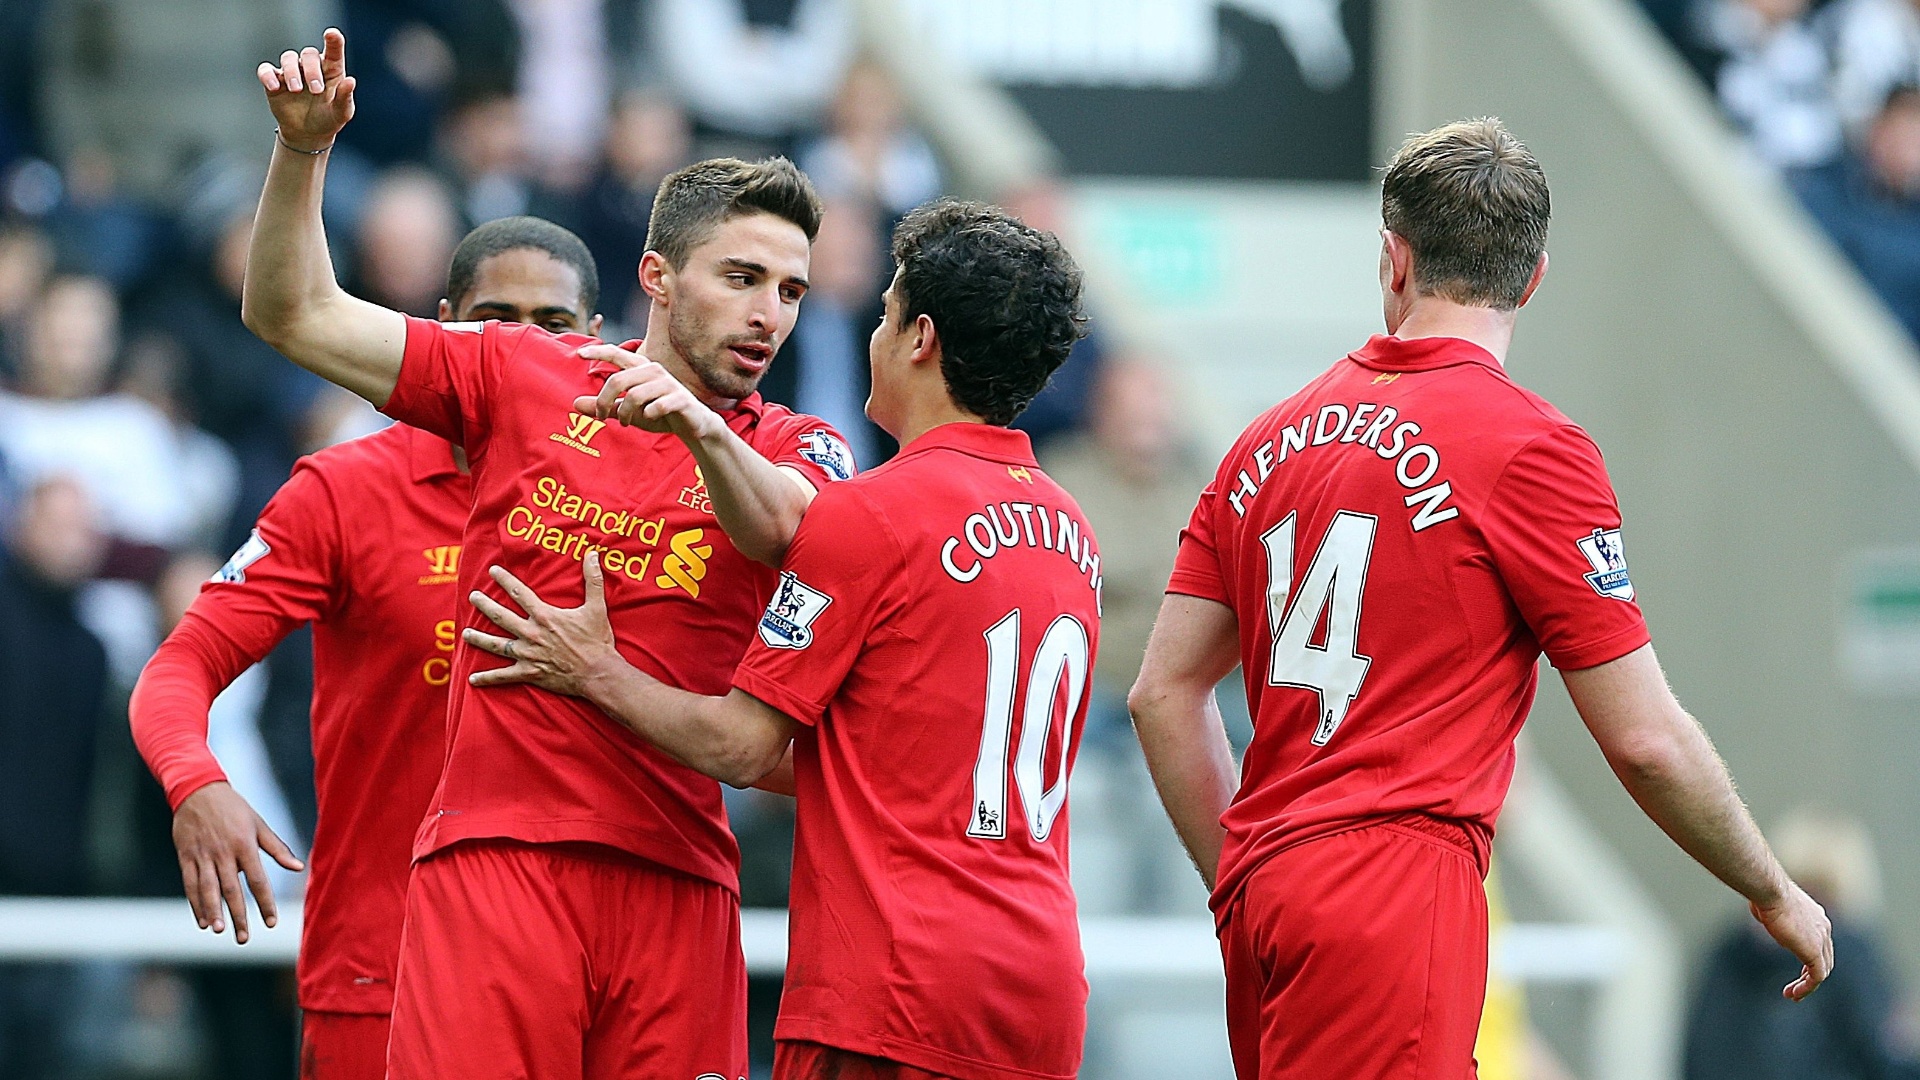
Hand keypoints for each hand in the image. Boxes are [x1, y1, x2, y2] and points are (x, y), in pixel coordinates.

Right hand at [173, 781, 304, 943]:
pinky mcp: (185, 857)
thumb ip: (277, 848)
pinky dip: (195, 903)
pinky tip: (202, 920)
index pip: (258, 880)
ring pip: (208, 889)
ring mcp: (202, 856)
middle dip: (238, 915)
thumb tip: (299, 868)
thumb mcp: (259, 824)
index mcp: (245, 845)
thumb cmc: (235, 808)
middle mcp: (223, 853)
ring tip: (219, 931)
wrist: (198, 790)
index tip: (271, 922)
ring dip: (213, 911)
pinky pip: (190, 884)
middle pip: (232, 889)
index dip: (265, 902)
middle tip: (244, 938)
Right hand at [257, 27, 355, 152]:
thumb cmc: (329, 119)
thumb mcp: (341, 113)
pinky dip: (267, 75)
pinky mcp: (275, 81)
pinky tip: (273, 86)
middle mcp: (312, 66)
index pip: (333, 49)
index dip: (333, 40)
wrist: (309, 134)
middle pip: (309, 54)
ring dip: (292, 71)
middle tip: (316, 90)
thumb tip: (351, 81)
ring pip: (288, 57)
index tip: (331, 34)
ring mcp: (292, 72)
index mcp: (332, 69)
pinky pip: (266, 70)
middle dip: (312, 70)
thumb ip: (345, 97)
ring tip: (296, 90)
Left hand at [465, 554, 621, 696]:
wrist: (597, 672)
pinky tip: (472, 679)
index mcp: (545, 616)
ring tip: (464, 634)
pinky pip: (503, 676)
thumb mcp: (596, 607)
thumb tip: (592, 554)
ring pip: (496, 645)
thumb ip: (593, 580)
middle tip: (472, 597)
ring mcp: (527, 654)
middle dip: (484, 605)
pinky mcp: (529, 673)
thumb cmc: (596, 641)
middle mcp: (531, 633)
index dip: (504, 580)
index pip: (519, 593)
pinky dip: (487, 678)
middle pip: (501, 616)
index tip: (492, 571)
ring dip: (479, 638)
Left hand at [574, 344, 720, 438]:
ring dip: (625, 413)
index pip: (617, 354)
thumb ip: (604, 407)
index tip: (579, 354)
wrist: (694, 426)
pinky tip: (650, 418)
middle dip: (604, 401)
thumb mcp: (627, 411)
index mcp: (641, 369)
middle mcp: (653, 371)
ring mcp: (668, 384)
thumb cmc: (658, 414)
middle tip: (601, 416)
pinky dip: (649, 416)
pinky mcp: (680, 399)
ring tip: (626, 423)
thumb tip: (575, 404)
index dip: (598, 352)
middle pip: (618, 380)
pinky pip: (656, 406)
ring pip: (634, 395)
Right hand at [1751, 883, 1833, 999]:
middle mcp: (1824, 928)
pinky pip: (1816, 977)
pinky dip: (1806, 987)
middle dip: (1811, 974)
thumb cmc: (1765, 892)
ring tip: (1793, 994)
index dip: (1809, 957)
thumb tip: (1762, 910)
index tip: (1796, 967)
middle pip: (1825, 958)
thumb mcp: (1771, 903)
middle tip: (1797, 986)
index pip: (1820, 942)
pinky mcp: (1814, 952)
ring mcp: (1821, 940)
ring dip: (1807, 984)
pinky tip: (1793, 993)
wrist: (1771, 891)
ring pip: (1822, 970)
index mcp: (1816, 916)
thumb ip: (1773, 913)